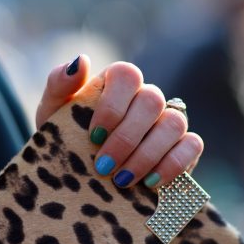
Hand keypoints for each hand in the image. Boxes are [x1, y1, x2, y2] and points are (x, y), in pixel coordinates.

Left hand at [36, 54, 202, 187]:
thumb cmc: (64, 138)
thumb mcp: (52, 113)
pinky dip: (172, 165)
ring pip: (174, 124)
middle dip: (126, 138)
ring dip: (146, 155)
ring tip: (121, 181)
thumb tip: (82, 60)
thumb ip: (59, 84)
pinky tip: (149, 184)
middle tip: (103, 167)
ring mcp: (168, 120)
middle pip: (152, 101)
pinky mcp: (184, 146)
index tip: (94, 136)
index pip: (128, 76)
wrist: (78, 177)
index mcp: (118, 82)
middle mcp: (147, 96)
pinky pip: (192, 146)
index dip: (113, 106)